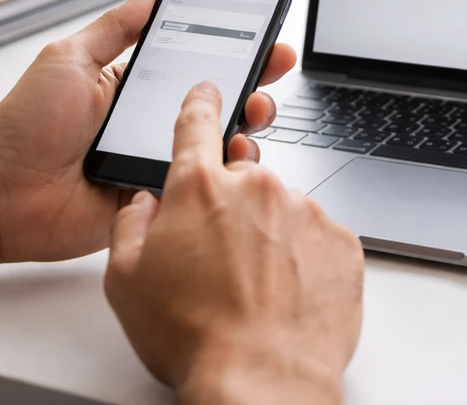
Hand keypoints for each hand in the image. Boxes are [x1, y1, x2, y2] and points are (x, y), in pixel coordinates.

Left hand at [0, 0, 296, 263]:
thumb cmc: (23, 128)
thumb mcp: (68, 61)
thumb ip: (112, 29)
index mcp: (137, 86)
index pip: (198, 62)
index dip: (235, 49)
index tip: (265, 35)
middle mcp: (154, 122)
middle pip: (220, 101)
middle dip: (256, 81)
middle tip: (273, 67)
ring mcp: (158, 160)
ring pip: (220, 144)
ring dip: (247, 124)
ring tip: (253, 111)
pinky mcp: (158, 197)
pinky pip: (202, 186)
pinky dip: (224, 173)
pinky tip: (231, 156)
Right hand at [104, 82, 363, 404]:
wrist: (263, 380)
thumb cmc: (194, 336)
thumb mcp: (125, 280)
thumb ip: (130, 224)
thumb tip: (145, 203)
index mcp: (200, 187)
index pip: (196, 123)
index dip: (200, 104)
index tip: (208, 91)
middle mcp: (257, 186)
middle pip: (242, 178)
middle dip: (230, 208)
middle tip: (220, 261)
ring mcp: (305, 211)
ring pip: (282, 210)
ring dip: (269, 237)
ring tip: (255, 289)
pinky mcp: (341, 240)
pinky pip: (317, 238)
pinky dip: (304, 259)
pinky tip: (287, 295)